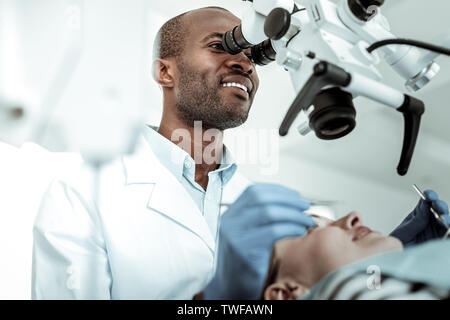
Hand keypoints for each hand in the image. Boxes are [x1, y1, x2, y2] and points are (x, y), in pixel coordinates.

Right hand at [204, 183, 314, 299]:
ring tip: (306, 220)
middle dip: (289, 200)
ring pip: (269, 213)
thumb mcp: (245, 234)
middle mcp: (229, 222)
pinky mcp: (245, 251)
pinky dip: (291, 228)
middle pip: (262, 199)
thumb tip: (290, 203)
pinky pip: (273, 232)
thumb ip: (258, 218)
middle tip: (305, 205)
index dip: (278, 190)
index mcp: (230, 215)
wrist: (228, 288)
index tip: (295, 195)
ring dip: (294, 214)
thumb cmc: (243, 262)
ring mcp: (236, 236)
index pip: (254, 191)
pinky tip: (299, 231)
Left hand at [390, 189, 449, 245]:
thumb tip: (427, 205)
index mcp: (419, 214)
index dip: (429, 196)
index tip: (429, 195)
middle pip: (439, 209)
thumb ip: (417, 219)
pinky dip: (449, 231)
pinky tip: (448, 229)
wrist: (398, 257)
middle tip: (438, 206)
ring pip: (446, 221)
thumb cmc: (399, 242)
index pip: (426, 202)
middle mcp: (430, 220)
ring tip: (445, 219)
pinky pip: (448, 234)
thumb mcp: (406, 230)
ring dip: (447, 218)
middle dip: (440, 206)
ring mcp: (437, 230)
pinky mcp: (441, 240)